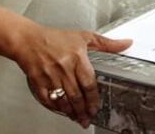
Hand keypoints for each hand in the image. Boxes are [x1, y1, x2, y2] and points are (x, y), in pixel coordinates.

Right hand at [11, 23, 131, 127]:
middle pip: (77, 95)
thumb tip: (127, 43)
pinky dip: (56, 108)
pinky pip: (48, 100)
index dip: (94, 99)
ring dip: (71, 112)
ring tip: (77, 118)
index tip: (96, 107)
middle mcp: (64, 67)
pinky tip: (62, 111)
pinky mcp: (38, 82)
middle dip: (83, 110)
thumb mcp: (83, 37)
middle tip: (87, 118)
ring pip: (64, 100)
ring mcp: (50, 76)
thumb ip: (107, 43)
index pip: (89, 83)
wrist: (27, 40)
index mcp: (76, 56)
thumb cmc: (54, 38)